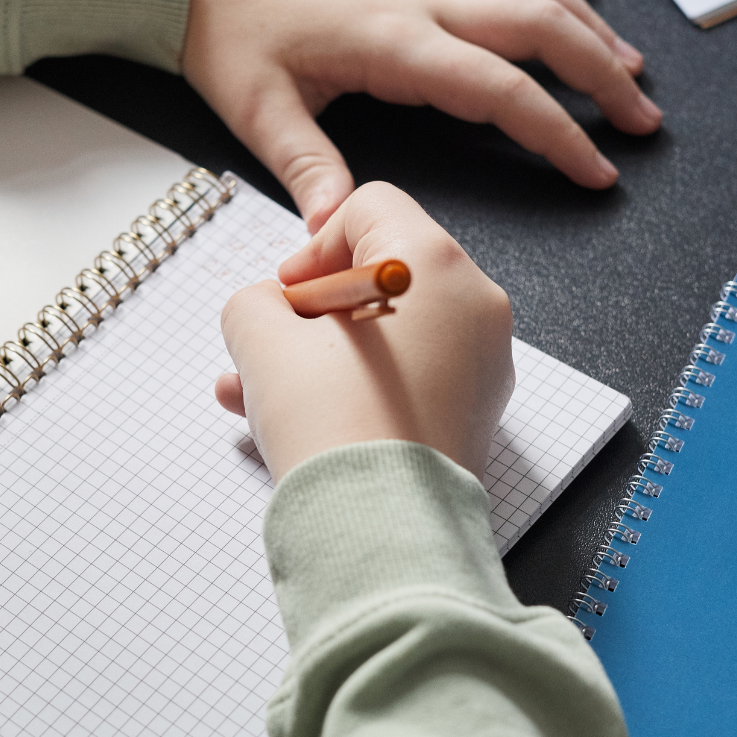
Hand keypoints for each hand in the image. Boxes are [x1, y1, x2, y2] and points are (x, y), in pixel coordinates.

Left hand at [183, 0, 660, 232]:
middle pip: (538, 26)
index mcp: (393, 44)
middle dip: (600, 72)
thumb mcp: (261, 113)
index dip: (558, 132)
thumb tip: (339, 232)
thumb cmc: (223, 34)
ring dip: (584, 18)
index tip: (597, 168)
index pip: (500, 90)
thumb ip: (309, 170)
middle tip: (640, 117)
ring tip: (627, 58)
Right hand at [215, 182, 514, 481]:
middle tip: (269, 346)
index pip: (369, 209)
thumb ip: (254, 303)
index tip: (286, 295)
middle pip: (381, 277)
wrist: (380, 528)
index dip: (313, 246)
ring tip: (258, 393)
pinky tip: (299, 420)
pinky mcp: (476, 415)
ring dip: (322, 355)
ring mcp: (483, 364)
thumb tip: (266, 311)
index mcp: (433, 263)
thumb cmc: (330, 421)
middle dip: (312, 312)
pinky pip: (410, 378)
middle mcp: (475, 305)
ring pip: (391, 335)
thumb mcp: (260, 338)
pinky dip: (359, 385)